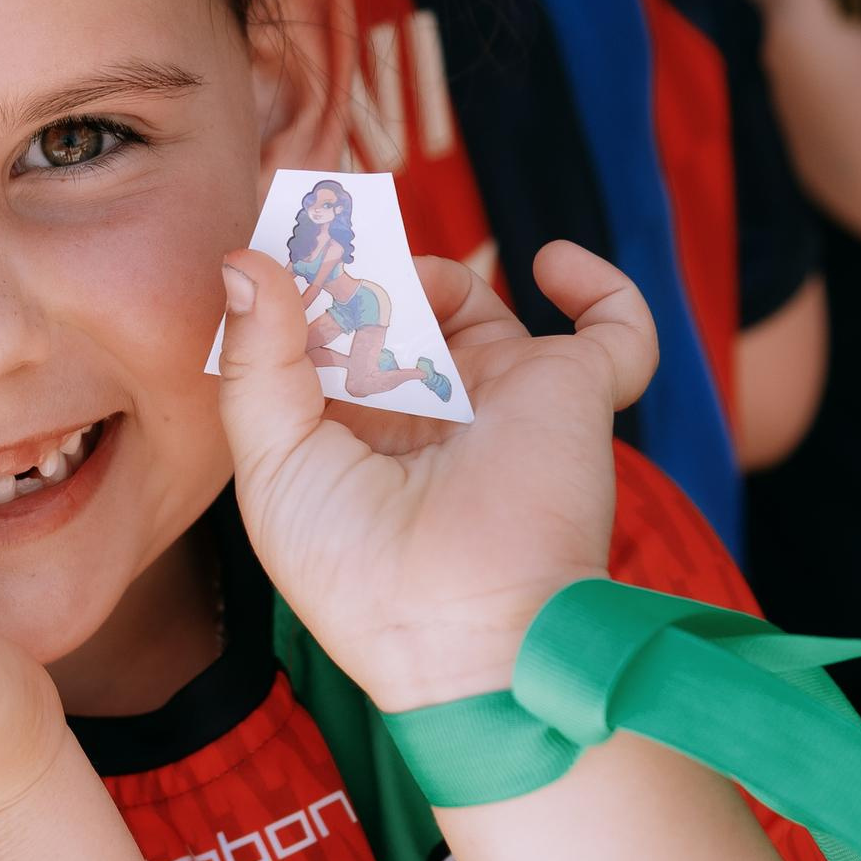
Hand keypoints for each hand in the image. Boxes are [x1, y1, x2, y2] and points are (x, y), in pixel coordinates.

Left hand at [215, 241, 658, 710]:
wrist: (465, 631)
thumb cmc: (356, 572)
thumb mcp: (273, 464)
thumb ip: (256, 359)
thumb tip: (245, 259)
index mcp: (346, 435)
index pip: (319, 341)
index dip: (298, 287)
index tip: (277, 232)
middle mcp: (421, 415)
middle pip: (386, 311)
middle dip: (355, 270)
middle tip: (330, 229)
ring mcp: (499, 397)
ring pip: (468, 303)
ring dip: (428, 275)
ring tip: (403, 287)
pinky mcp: (572, 390)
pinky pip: (614, 326)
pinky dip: (598, 284)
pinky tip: (550, 265)